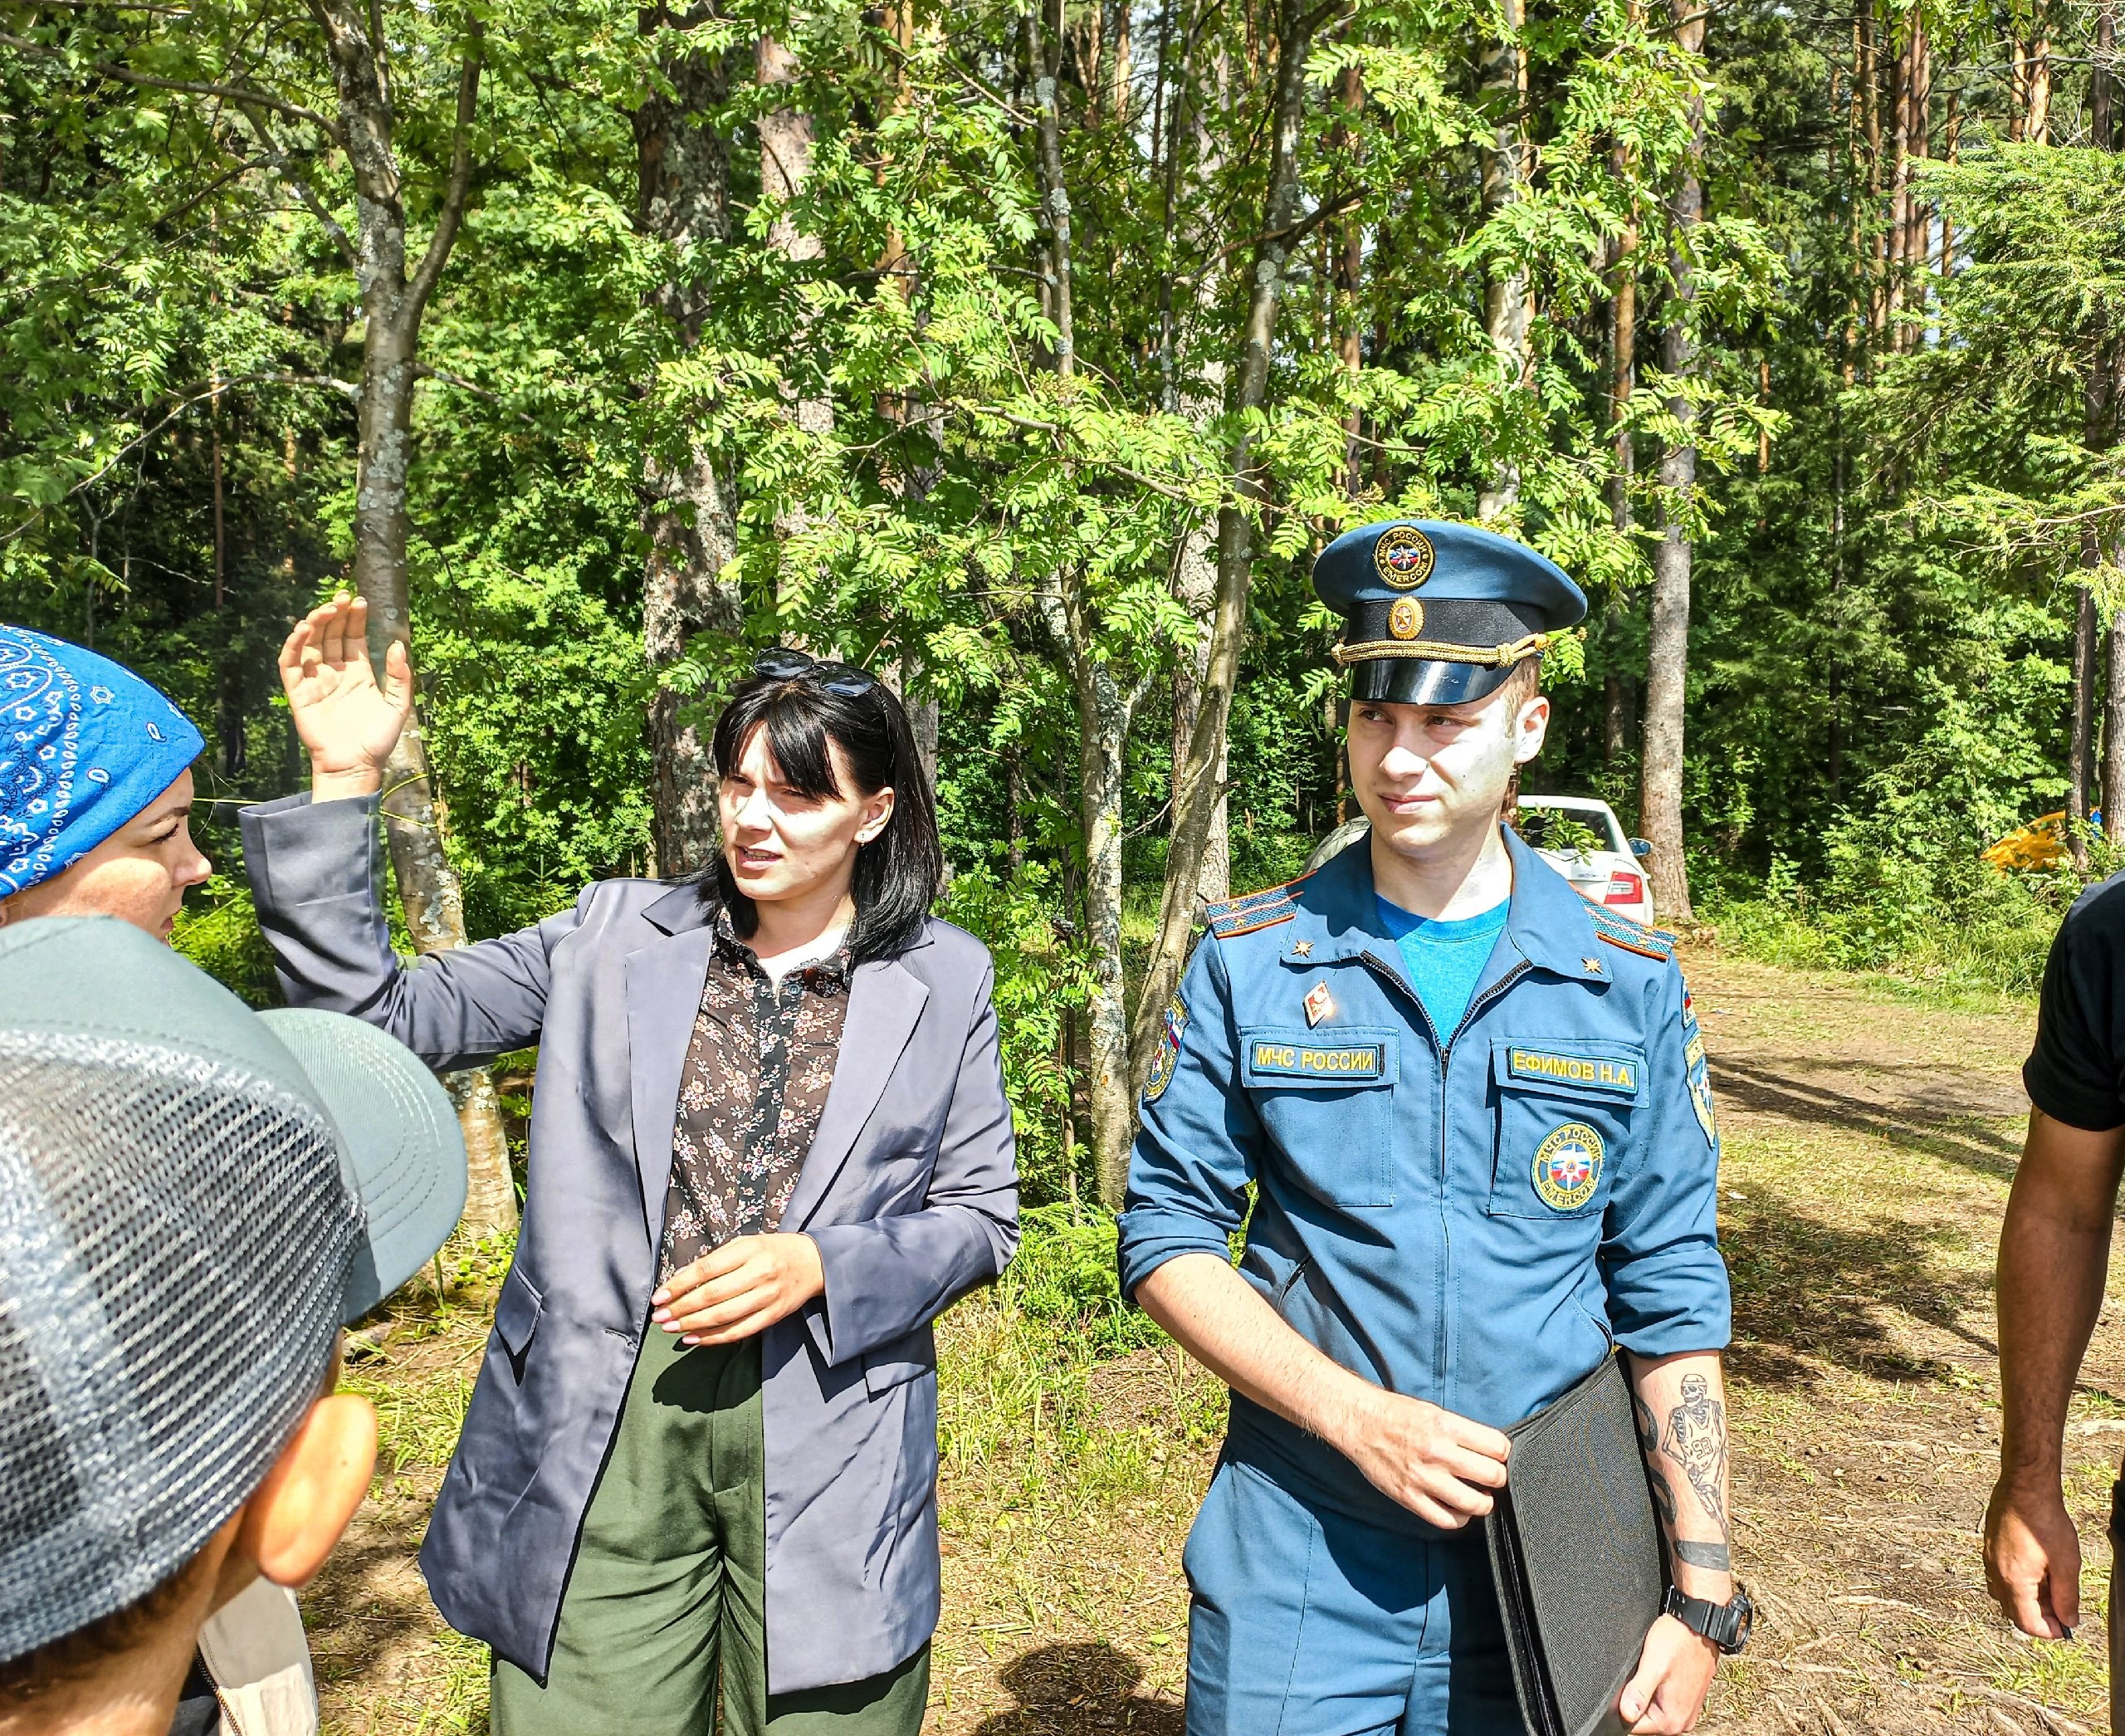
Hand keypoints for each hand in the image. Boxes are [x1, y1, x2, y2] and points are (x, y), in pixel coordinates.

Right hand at [277, 593, 414, 799]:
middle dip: (336, 614)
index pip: (352, 637)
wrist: (355, 766)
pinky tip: (304, 629)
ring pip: (311, 644)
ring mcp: (316, 681)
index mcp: (358, 673)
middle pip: (331, 635)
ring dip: (316, 623)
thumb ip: (400, 677)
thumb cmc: (377, 741)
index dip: (354, 619)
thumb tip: (398, 645)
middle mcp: (335, 673)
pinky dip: (294, 645)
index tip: (360, 601)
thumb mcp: (397, 706)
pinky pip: (291, 664)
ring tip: (327, 608)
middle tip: (343, 597)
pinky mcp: (298, 693)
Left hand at [651, 1233, 825, 1344]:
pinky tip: (694, 1339)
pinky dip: (715, 1337)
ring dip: (693, 1324)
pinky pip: (740, 1331)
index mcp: (750, 1250)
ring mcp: (768, 1296)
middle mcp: (760, 1272)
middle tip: (659, 1318)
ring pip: (725, 1316)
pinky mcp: (774, 1315)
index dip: (679, 1284)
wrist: (814, 1262)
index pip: (706, 1269)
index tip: (659, 1297)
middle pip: (713, 1295)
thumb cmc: (772, 1250)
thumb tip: (680, 1282)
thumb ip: (716, 1260)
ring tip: (671, 1329)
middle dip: (682, 1308)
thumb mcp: (745, 1244)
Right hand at [1333, 1386, 1510, 1528]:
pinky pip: (1446, 1520)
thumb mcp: (1435, 1412)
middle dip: (1498, 1477)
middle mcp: (1438, 1452)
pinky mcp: (1409, 1497)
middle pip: (1493, 1475)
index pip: (1498, 1447)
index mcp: (1446, 1426)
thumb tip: (1492, 1451)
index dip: (1504, 1453)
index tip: (1498, 1457)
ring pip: (1474, 1503)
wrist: (1360, 1422)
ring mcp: (1423, 1478)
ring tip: (1479, 1496)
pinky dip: (1459, 1518)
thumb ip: (1463, 1432)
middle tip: (1491, 1476)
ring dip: (1484, 1502)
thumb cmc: (1398, 1414)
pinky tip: (1458, 1509)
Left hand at [1618, 1614, 1718, 1731]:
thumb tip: (1626, 1714)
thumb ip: (1638, 1691)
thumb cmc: (1678, 1641)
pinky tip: (1660, 1672)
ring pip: (1653, 1710)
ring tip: (1652, 1671)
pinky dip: (1658, 1689)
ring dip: (1647, 1693)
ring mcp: (1687, 1712)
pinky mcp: (1688, 1700)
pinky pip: (1664, 1702)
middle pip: (1644, 1720)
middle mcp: (1682, 1722)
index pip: (1633, 1727)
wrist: (1699, 1626)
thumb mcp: (1652, 1664)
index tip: (1628, 1685)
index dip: (1623, 1707)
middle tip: (1642, 1674)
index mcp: (1672, 1720)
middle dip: (1636, 1700)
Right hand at [1985, 1475, 2081, 1637]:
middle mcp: (1995, 1573)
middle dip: (2038, 1617)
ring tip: (2051, 1589)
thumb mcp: (2066, 1564)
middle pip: (2013, 1611)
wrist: (2024, 1487)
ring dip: (2028, 1601)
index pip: (2027, 1623)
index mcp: (2014, 1581)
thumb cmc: (2046, 1521)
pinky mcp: (1989, 1547)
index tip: (2066, 1626)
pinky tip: (2035, 1571)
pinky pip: (1999, 1577)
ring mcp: (1989, 1558)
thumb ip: (2067, 1597)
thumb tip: (2068, 1621)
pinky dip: (2018, 1584)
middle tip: (2062, 1609)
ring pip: (2005, 1595)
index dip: (2049, 1631)